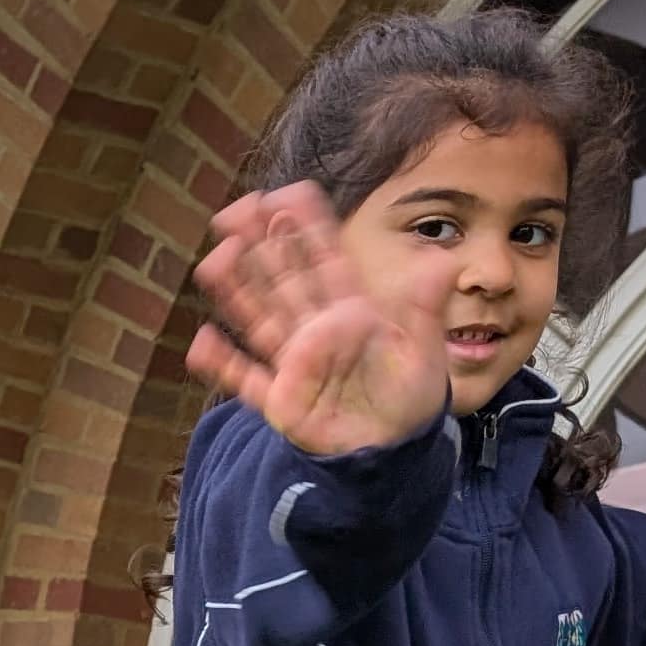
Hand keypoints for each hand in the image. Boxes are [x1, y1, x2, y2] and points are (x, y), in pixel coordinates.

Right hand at [185, 183, 454, 459]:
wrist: (393, 450)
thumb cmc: (410, 397)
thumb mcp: (424, 348)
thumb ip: (424, 305)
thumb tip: (444, 261)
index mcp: (351, 311)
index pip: (324, 260)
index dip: (305, 228)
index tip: (286, 195)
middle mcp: (317, 330)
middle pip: (284, 279)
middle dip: (262, 244)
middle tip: (239, 209)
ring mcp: (295, 364)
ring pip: (260, 318)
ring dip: (237, 290)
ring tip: (215, 259)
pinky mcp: (281, 400)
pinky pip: (247, 379)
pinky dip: (224, 363)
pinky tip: (201, 342)